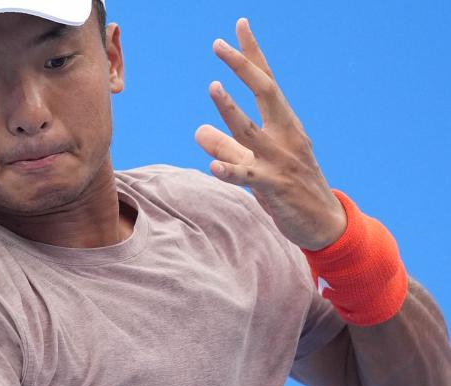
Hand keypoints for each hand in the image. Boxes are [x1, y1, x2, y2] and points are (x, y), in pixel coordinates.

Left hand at [194, 18, 346, 250]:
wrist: (324, 225)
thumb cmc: (291, 191)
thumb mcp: (258, 165)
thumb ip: (228, 148)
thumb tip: (197, 131)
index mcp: (284, 125)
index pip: (267, 82)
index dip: (253, 54)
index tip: (239, 25)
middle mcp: (285, 136)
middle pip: (265, 93)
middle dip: (243, 67)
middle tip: (218, 45)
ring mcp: (281, 161)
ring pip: (252, 132)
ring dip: (231, 109)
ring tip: (213, 86)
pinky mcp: (275, 188)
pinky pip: (250, 177)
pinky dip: (231, 171)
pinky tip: (213, 167)